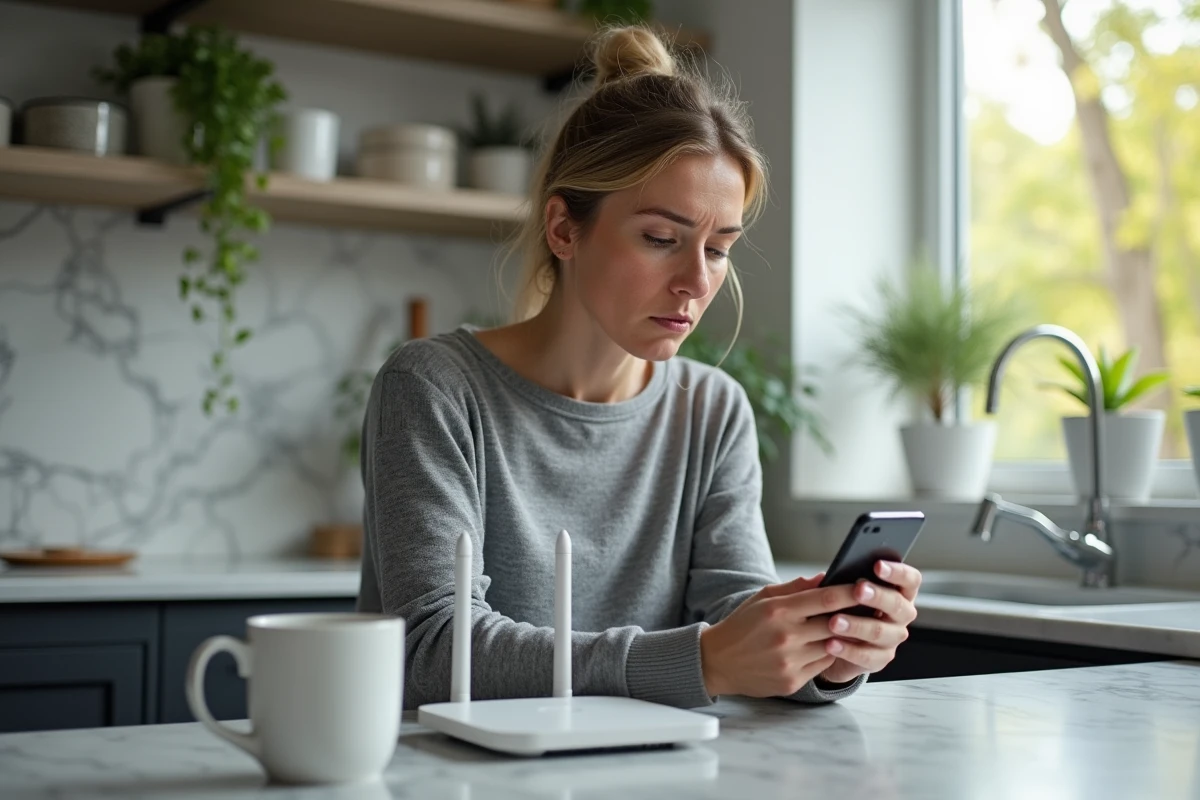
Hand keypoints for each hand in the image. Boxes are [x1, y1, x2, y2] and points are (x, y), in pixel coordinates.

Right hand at [699, 573, 862, 697]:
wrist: (717, 661)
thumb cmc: (742, 625)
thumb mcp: (763, 598)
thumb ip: (796, 588)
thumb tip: (826, 577)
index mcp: (779, 611)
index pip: (825, 599)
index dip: (850, 592)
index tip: (867, 586)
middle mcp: (786, 637)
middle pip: (835, 624)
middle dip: (854, 615)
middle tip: (869, 607)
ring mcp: (790, 662)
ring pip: (833, 647)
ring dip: (843, 637)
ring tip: (850, 627)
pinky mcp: (792, 681)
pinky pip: (822, 666)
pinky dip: (828, 655)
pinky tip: (827, 646)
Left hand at [818, 561, 921, 684]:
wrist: (834, 644)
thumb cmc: (843, 608)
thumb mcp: (842, 592)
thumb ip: (839, 582)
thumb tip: (825, 576)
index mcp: (899, 592)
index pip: (911, 579)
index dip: (898, 572)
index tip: (878, 565)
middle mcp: (901, 615)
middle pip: (897, 604)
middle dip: (877, 596)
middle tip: (858, 590)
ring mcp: (893, 639)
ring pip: (879, 631)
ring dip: (856, 625)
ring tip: (834, 621)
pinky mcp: (880, 660)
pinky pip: (866, 656)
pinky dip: (847, 649)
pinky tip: (830, 643)